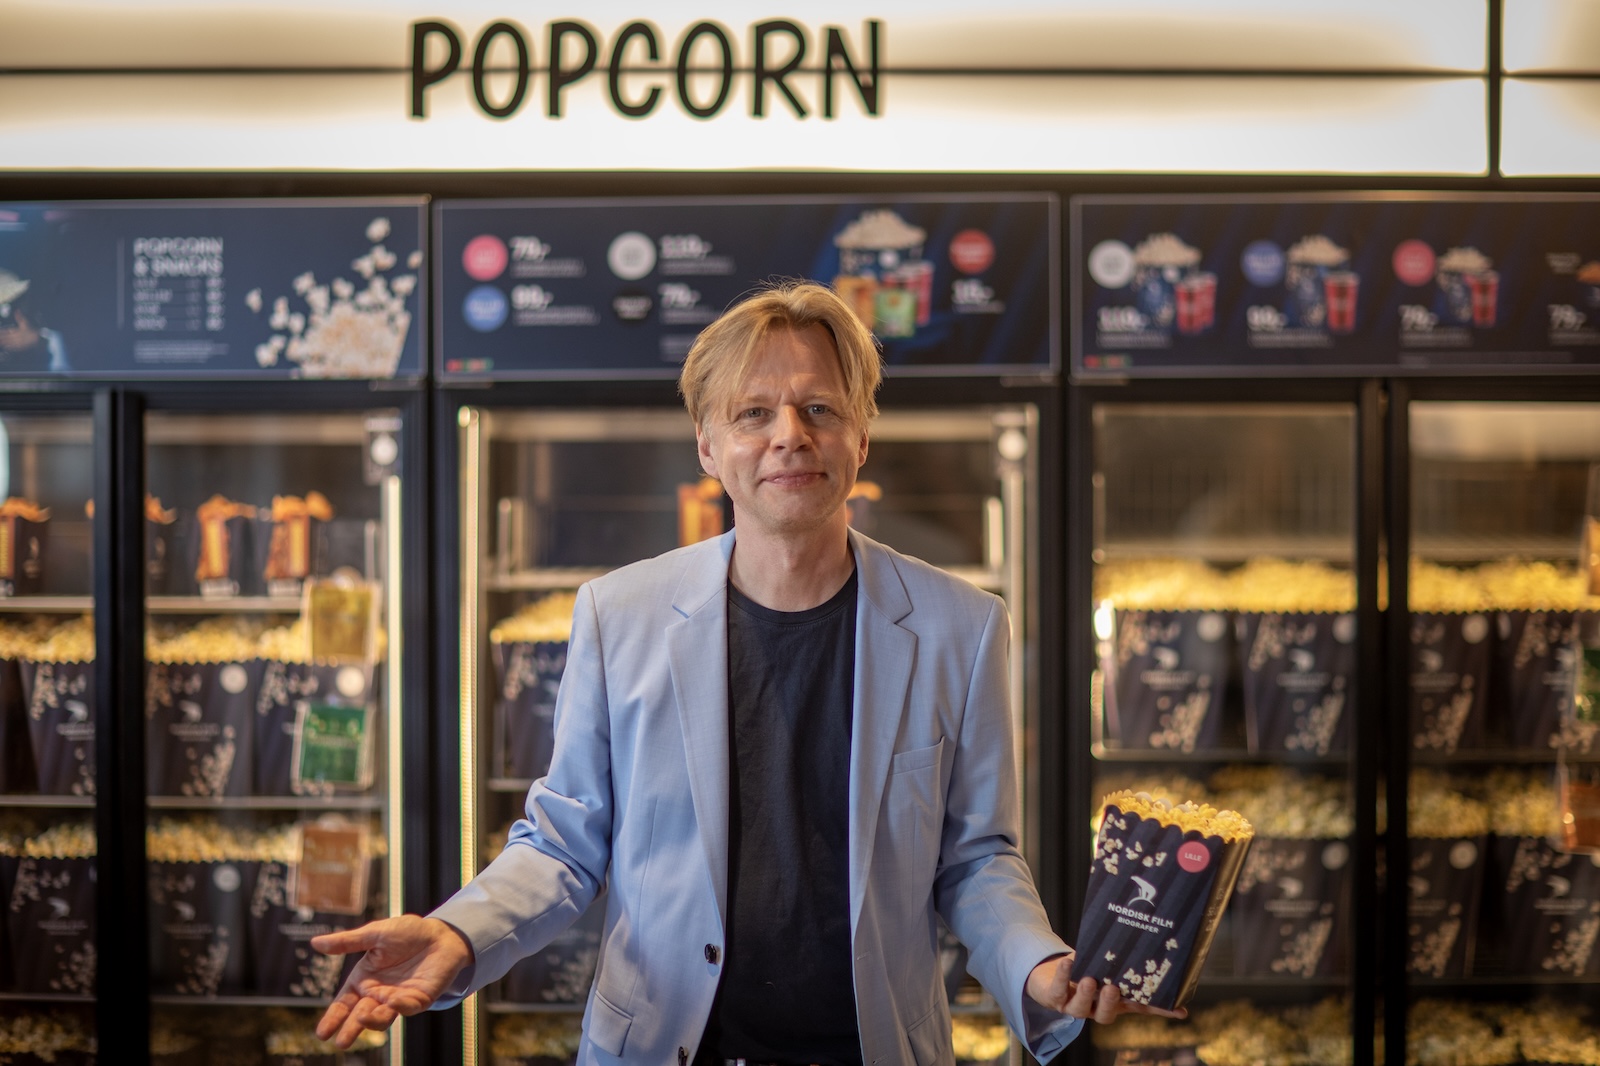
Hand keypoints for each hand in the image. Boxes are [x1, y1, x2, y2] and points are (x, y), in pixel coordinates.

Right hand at [311, 915, 475, 1048]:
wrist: (441, 933)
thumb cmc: (407, 933)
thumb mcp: (375, 934)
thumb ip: (347, 942)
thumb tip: (315, 942)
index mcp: (364, 980)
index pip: (344, 1003)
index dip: (333, 1018)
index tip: (322, 1033)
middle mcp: (379, 994)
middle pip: (360, 1016)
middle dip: (350, 1029)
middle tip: (341, 1042)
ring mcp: (399, 998)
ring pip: (383, 1017)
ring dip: (372, 1021)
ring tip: (363, 1019)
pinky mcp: (420, 998)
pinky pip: (408, 1007)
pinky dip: (401, 1006)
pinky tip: (393, 1001)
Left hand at [1025, 954, 1186, 1023]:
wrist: (1049, 975)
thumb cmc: (1084, 968)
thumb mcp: (1104, 962)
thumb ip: (1121, 957)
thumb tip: (1146, 933)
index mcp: (1113, 1001)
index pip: (1138, 1007)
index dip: (1158, 1010)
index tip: (1179, 1010)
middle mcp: (1095, 1007)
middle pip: (1106, 1015)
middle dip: (1110, 1003)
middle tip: (1114, 989)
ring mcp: (1074, 1005)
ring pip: (1081, 1008)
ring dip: (1086, 994)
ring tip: (1090, 980)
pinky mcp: (1055, 997)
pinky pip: (1059, 990)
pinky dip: (1064, 976)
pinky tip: (1068, 963)